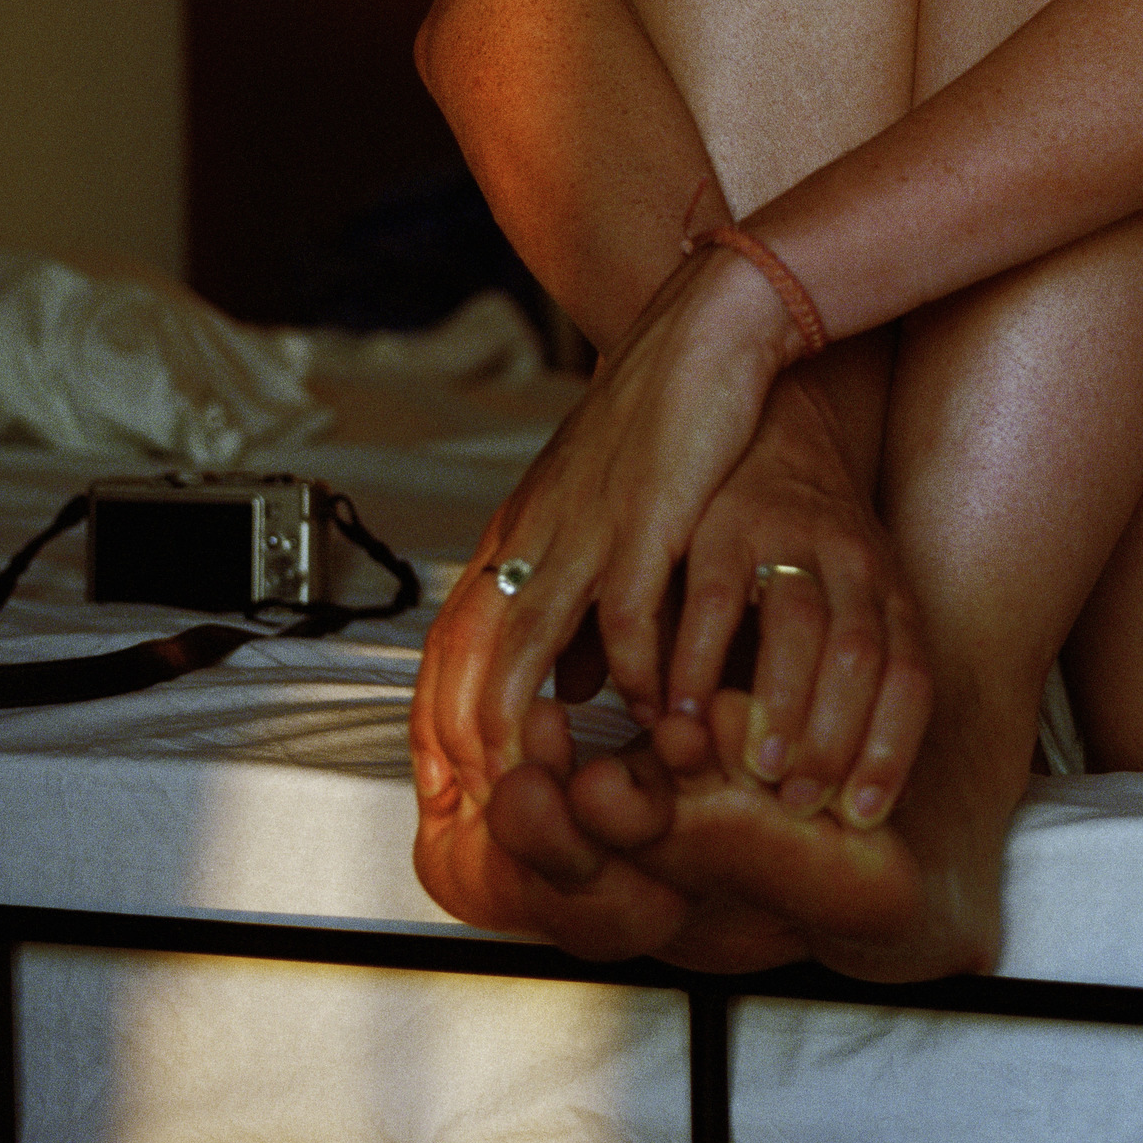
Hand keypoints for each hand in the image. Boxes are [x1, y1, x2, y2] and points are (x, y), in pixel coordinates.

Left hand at [410, 235, 792, 809]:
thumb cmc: (660, 428)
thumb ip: (583, 606)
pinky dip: (637, 678)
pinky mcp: (643, 522)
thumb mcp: (601, 521)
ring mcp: (580, 528)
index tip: (450, 783)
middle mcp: (532, 533)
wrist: (702, 334)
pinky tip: (657, 714)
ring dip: (531, 728)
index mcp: (519, 532)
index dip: (439, 717)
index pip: (449, 640)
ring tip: (551, 787)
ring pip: (522, 649)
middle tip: (482, 809)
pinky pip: (626, 621)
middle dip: (463, 742)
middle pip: (466, 656)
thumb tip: (569, 689)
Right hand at [651, 378, 933, 827]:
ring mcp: (788, 533)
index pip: (911, 674)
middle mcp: (852, 557)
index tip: (865, 815)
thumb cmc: (811, 547)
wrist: (775, 421)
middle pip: (860, 656)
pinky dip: (696, 662)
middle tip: (801, 803)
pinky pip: (712, 600)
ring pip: (798, 626)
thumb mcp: (856, 598)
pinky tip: (677, 712)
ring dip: (777, 705)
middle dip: (834, 738)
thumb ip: (851, 677)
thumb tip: (849, 793)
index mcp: (890, 584)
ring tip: (751, 769)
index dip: (893, 747)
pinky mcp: (722, 520)